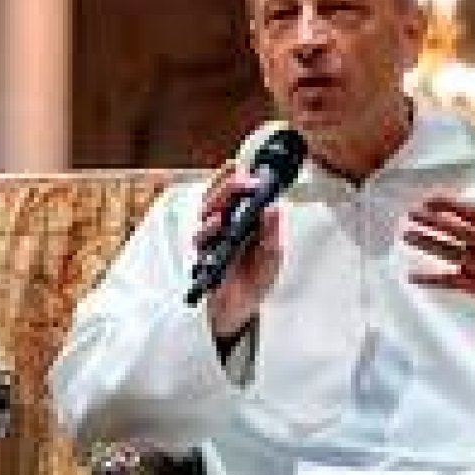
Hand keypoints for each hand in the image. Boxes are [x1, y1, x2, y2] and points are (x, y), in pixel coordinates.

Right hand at [197, 160, 281, 336]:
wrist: (240, 309)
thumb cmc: (255, 277)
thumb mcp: (272, 255)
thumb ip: (273, 232)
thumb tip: (274, 207)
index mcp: (238, 219)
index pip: (233, 191)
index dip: (236, 176)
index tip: (244, 165)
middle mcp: (220, 224)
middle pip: (216, 196)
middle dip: (228, 185)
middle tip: (242, 178)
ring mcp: (209, 239)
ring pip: (204, 213)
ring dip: (216, 204)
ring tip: (231, 194)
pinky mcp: (201, 256)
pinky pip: (199, 240)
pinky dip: (207, 230)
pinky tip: (216, 224)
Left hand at [405, 156, 474, 318]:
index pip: (469, 210)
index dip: (447, 204)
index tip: (429, 198)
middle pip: (454, 229)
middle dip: (430, 220)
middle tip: (410, 213)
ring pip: (448, 252)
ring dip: (425, 242)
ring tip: (406, 234)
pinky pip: (449, 281)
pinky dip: (429, 280)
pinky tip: (411, 277)